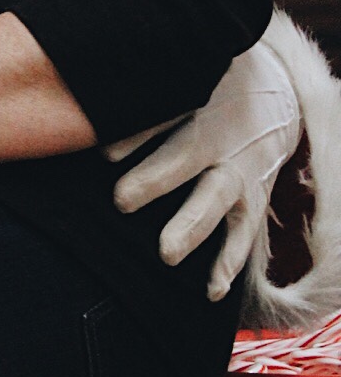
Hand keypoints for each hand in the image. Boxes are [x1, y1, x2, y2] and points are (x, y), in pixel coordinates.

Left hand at [105, 31, 300, 299]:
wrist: (279, 96)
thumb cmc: (213, 90)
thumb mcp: (188, 85)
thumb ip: (147, 111)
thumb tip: (98, 136)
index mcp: (200, 106)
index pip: (164, 117)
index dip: (135, 134)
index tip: (105, 155)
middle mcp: (221, 141)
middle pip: (187, 158)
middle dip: (156, 179)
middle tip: (121, 200)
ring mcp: (239, 174)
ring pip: (216, 201)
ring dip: (191, 226)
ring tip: (166, 254)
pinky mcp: (254, 200)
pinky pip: (243, 235)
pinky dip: (228, 264)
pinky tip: (210, 291)